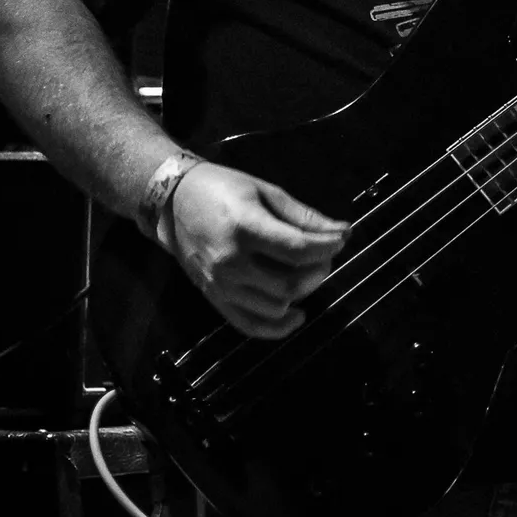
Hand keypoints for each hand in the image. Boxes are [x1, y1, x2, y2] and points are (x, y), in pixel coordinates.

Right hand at [165, 162, 348, 339]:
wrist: (173, 202)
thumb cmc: (222, 189)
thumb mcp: (265, 191)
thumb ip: (304, 216)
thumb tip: (342, 231)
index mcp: (244, 228)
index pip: (298, 250)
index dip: (327, 247)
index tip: (341, 239)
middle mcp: (230, 262)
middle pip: (290, 283)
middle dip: (319, 270)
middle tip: (325, 254)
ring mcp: (220, 285)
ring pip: (276, 307)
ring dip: (302, 293)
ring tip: (307, 272)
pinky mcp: (214, 298)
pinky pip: (249, 325)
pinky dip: (277, 328)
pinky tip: (296, 314)